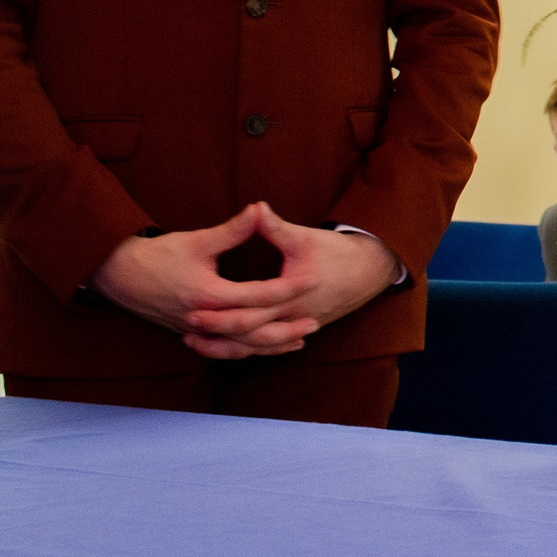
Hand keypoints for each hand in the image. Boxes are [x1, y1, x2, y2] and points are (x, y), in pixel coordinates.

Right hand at [90, 204, 312, 351]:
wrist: (118, 274)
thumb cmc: (157, 254)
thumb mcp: (197, 240)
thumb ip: (232, 230)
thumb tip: (259, 209)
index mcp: (208, 294)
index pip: (257, 296)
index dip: (288, 288)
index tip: (314, 279)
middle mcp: (203, 318)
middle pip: (253, 330)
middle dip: (286, 326)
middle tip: (317, 319)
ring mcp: (196, 330)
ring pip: (240, 346)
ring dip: (272, 345)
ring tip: (302, 339)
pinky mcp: (191, 333)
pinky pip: (225, 349)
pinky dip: (248, 350)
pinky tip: (267, 347)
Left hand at [178, 205, 398, 359]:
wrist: (370, 270)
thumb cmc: (337, 252)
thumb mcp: (303, 237)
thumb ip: (274, 227)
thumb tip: (255, 207)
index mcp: (291, 294)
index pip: (248, 311)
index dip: (219, 313)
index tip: (191, 310)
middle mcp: (293, 315)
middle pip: (248, 334)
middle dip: (216, 334)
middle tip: (186, 328)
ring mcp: (297, 325)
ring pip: (257, 346)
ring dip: (227, 347)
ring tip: (196, 343)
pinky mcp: (299, 328)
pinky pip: (268, 346)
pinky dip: (246, 349)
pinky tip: (228, 346)